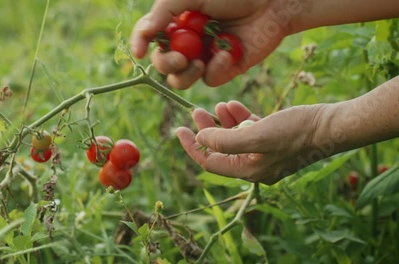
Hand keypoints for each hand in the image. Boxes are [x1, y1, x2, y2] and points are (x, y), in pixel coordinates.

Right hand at [130, 0, 292, 88]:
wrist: (272, 3)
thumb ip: (163, 13)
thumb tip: (142, 37)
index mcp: (176, 22)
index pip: (149, 37)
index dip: (140, 44)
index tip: (139, 52)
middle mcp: (187, 42)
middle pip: (163, 64)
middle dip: (166, 64)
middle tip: (180, 58)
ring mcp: (204, 57)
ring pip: (181, 79)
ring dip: (185, 74)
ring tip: (199, 62)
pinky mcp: (224, 70)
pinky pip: (209, 79)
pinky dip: (216, 68)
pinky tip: (227, 52)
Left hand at [175, 101, 328, 184]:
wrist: (330, 125)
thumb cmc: (296, 131)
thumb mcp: (256, 135)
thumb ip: (225, 140)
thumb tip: (202, 138)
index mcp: (248, 171)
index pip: (210, 162)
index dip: (192, 146)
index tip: (179, 129)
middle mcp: (255, 166)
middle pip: (221, 149)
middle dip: (207, 129)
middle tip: (195, 111)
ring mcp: (265, 153)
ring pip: (234, 137)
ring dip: (223, 121)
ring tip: (218, 104)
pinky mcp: (274, 140)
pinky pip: (250, 130)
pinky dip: (240, 118)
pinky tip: (233, 106)